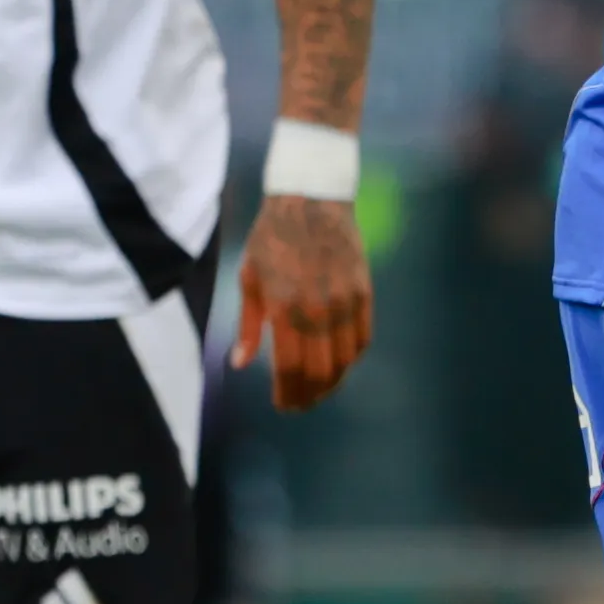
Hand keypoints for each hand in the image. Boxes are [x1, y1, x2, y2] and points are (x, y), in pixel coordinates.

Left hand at [232, 189, 372, 411]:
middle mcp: (317, 309)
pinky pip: (363, 339)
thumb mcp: (249, 278)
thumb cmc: (271, 238)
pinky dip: (352, 359)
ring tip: (319, 390)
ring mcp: (345, 301)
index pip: (290, 369)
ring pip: (345, 361)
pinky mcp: (363, 292)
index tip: (283, 405)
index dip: (288, 394)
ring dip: (333, 383)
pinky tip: (339, 364)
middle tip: (300, 404)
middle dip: (309, 396)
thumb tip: (240, 364)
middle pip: (320, 373)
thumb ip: (249, 325)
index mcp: (284, 307)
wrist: (312, 197)